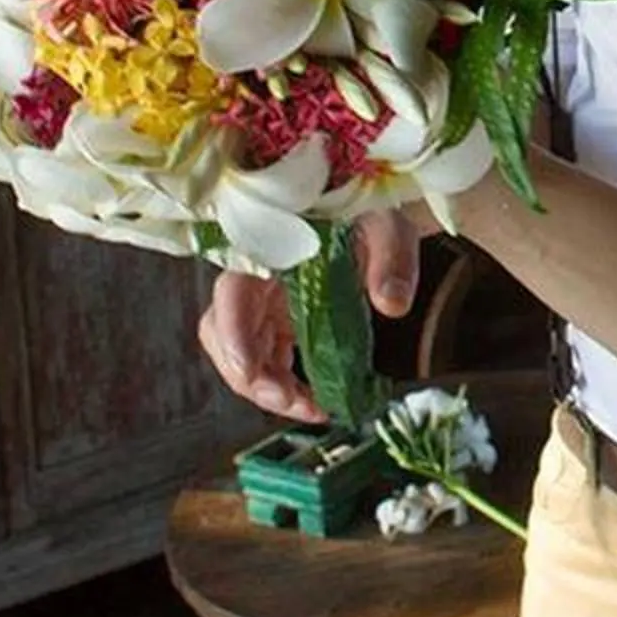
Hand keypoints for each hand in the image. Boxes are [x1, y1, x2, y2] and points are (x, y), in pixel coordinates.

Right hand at [194, 210, 423, 422]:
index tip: (252, 373)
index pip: (233, 291)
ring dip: (267, 389)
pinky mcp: (279, 320)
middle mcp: (256, 275)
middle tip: (295, 403)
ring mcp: (264, 301)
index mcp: (271, 245)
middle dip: (252, 376)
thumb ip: (391, 256)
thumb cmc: (371, 208)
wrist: (373, 213)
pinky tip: (315, 401)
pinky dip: (284, 387)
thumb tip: (393, 304)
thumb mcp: (386, 222)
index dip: (234, 335)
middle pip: (224, 332)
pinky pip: (266, 360)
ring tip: (313, 408)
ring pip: (239, 353)